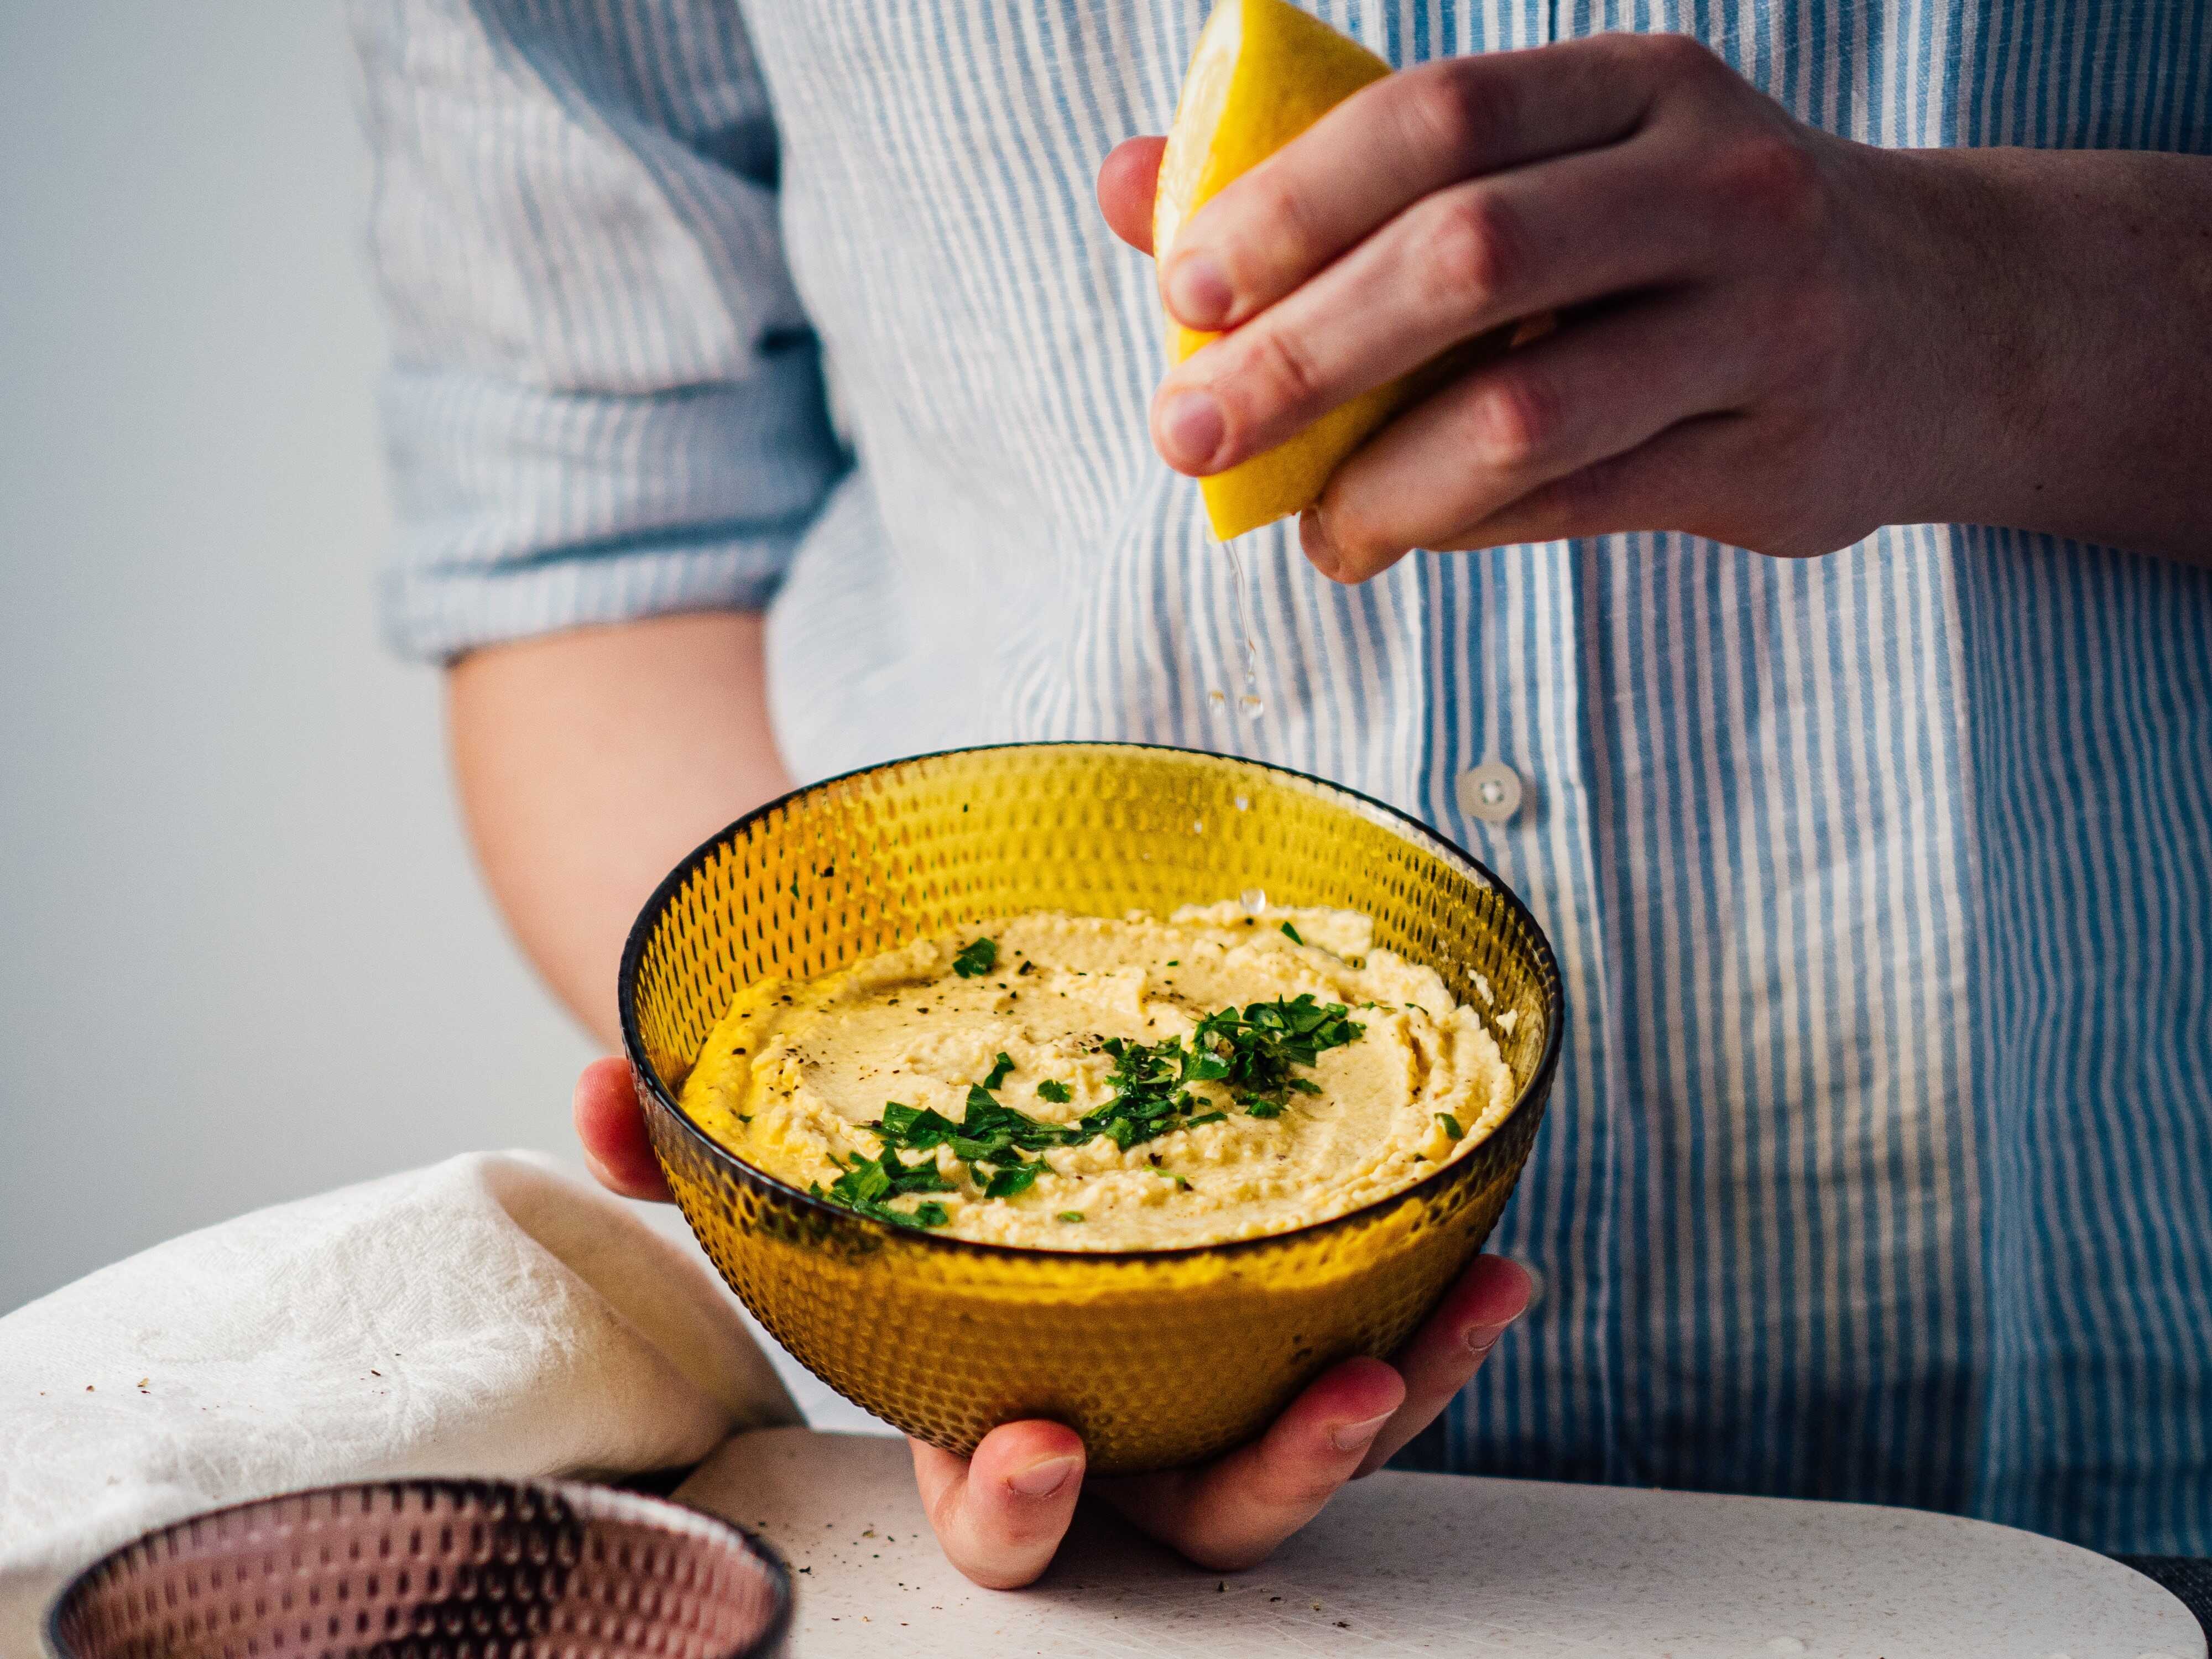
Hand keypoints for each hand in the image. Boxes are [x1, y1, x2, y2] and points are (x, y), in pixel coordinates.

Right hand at [573, 1057, 1532, 1585]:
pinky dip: (1429, 1311)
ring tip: (1457, 1312)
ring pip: (1305, 1442)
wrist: (960, 1128)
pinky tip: (1489, 1253)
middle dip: (1264, 1480)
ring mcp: (1200, 1381)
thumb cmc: (867, 1175)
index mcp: (977, 1412)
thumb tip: (605, 1098)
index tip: (1026, 1448)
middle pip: (1194, 1513)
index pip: (991, 1510)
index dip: (1008, 1506)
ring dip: (1396, 1395)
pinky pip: (1363, 1343)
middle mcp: (1109, 1421)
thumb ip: (682, 1149)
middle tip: (1328, 1404)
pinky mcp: (1273, 1322)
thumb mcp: (775, 1167)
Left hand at [1100, 34, 1980, 577]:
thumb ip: (1347, 178)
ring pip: (1523, 415)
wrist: (1946, 320)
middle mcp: (1716, 186)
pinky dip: (1456, 529)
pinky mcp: (1774, 460)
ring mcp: (1763, 325)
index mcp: (1639, 86)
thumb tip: (1130, 191)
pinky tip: (1388, 534)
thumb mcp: (1552, 168)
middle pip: (1466, 259)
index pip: (1442, 115)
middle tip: (1186, 432)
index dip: (1295, 200)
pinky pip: (1571, 507)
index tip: (1185, 288)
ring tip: (1303, 524)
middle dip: (1300, 355)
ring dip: (1376, 483)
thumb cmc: (1681, 239)